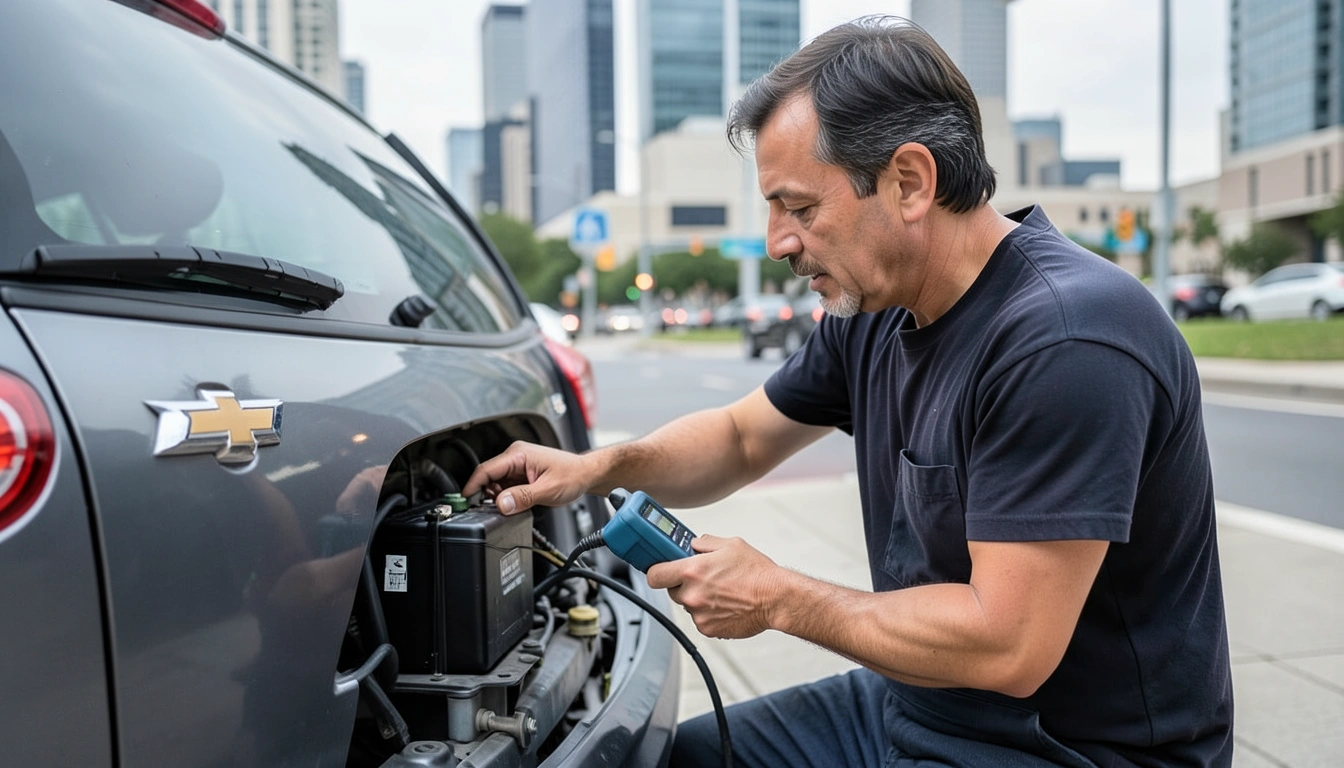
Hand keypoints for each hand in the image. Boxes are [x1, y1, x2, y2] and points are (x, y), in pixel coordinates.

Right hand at [461, 441, 592, 513]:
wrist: (586, 474)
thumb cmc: (573, 475)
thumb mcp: (547, 490)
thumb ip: (522, 497)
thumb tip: (501, 504)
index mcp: (518, 454)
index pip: (485, 470)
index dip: (472, 487)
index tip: (464, 502)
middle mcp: (515, 456)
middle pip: (488, 477)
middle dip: (485, 495)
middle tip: (488, 511)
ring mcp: (518, 464)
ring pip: (496, 483)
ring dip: (497, 497)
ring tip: (508, 507)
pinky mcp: (521, 473)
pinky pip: (505, 486)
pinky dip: (505, 496)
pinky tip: (513, 503)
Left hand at [646, 534, 787, 639]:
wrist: (775, 598)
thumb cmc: (757, 572)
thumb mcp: (730, 545)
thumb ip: (704, 543)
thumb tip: (692, 545)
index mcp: (692, 570)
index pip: (654, 575)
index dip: (656, 571)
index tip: (661, 570)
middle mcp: (691, 594)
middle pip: (672, 590)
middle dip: (683, 583)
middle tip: (703, 578)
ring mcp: (698, 614)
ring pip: (688, 605)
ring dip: (698, 599)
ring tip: (721, 592)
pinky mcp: (707, 629)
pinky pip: (700, 619)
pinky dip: (709, 613)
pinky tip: (726, 604)